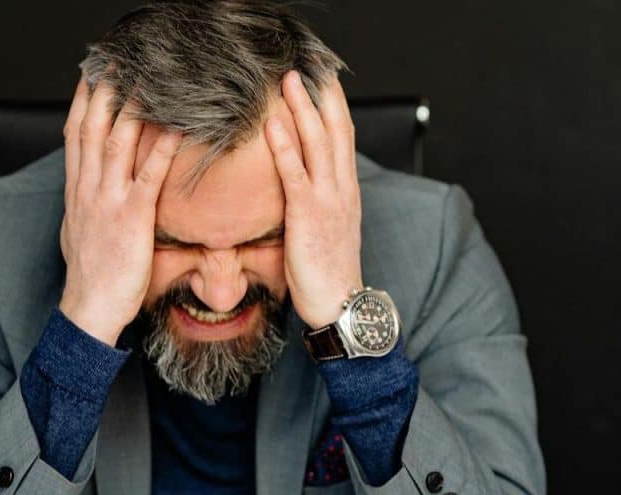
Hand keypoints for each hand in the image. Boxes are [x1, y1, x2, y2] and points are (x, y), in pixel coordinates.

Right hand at [59, 75, 181, 345]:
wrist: (89, 309)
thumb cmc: (90, 276)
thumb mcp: (78, 231)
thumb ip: (86, 203)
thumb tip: (89, 188)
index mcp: (76, 192)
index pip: (74, 135)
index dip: (82, 102)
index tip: (90, 76)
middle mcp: (88, 189)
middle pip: (92, 128)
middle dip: (104, 92)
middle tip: (117, 62)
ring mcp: (108, 201)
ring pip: (117, 143)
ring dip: (132, 108)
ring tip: (146, 81)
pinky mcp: (132, 218)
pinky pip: (149, 176)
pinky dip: (161, 149)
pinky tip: (174, 128)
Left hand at [265, 70, 362, 328]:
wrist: (340, 303)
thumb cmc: (329, 271)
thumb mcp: (329, 229)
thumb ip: (318, 202)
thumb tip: (301, 185)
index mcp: (347, 191)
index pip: (344, 137)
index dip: (334, 105)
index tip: (324, 79)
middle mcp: (342, 188)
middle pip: (335, 130)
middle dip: (321, 95)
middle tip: (306, 65)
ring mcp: (328, 200)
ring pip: (318, 143)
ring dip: (303, 108)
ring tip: (289, 80)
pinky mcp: (308, 215)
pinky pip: (295, 173)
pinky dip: (284, 145)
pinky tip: (273, 123)